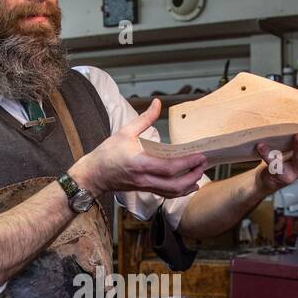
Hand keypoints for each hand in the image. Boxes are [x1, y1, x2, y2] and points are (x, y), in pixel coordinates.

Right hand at [72, 98, 207, 198]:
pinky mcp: (145, 190)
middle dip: (193, 175)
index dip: (187, 163)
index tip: (199, 156)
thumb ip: (144, 118)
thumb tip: (158, 103)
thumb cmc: (107, 153)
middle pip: (175, 184)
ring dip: (188, 185)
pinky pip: (166, 194)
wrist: (94, 175)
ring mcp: (145, 186)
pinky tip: (188, 184)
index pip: (169, 168)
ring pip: (172, 192)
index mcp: (140, 163)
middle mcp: (144, 178)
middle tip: (203, 164)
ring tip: (199, 173)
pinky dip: (180, 191)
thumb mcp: (125, 131)